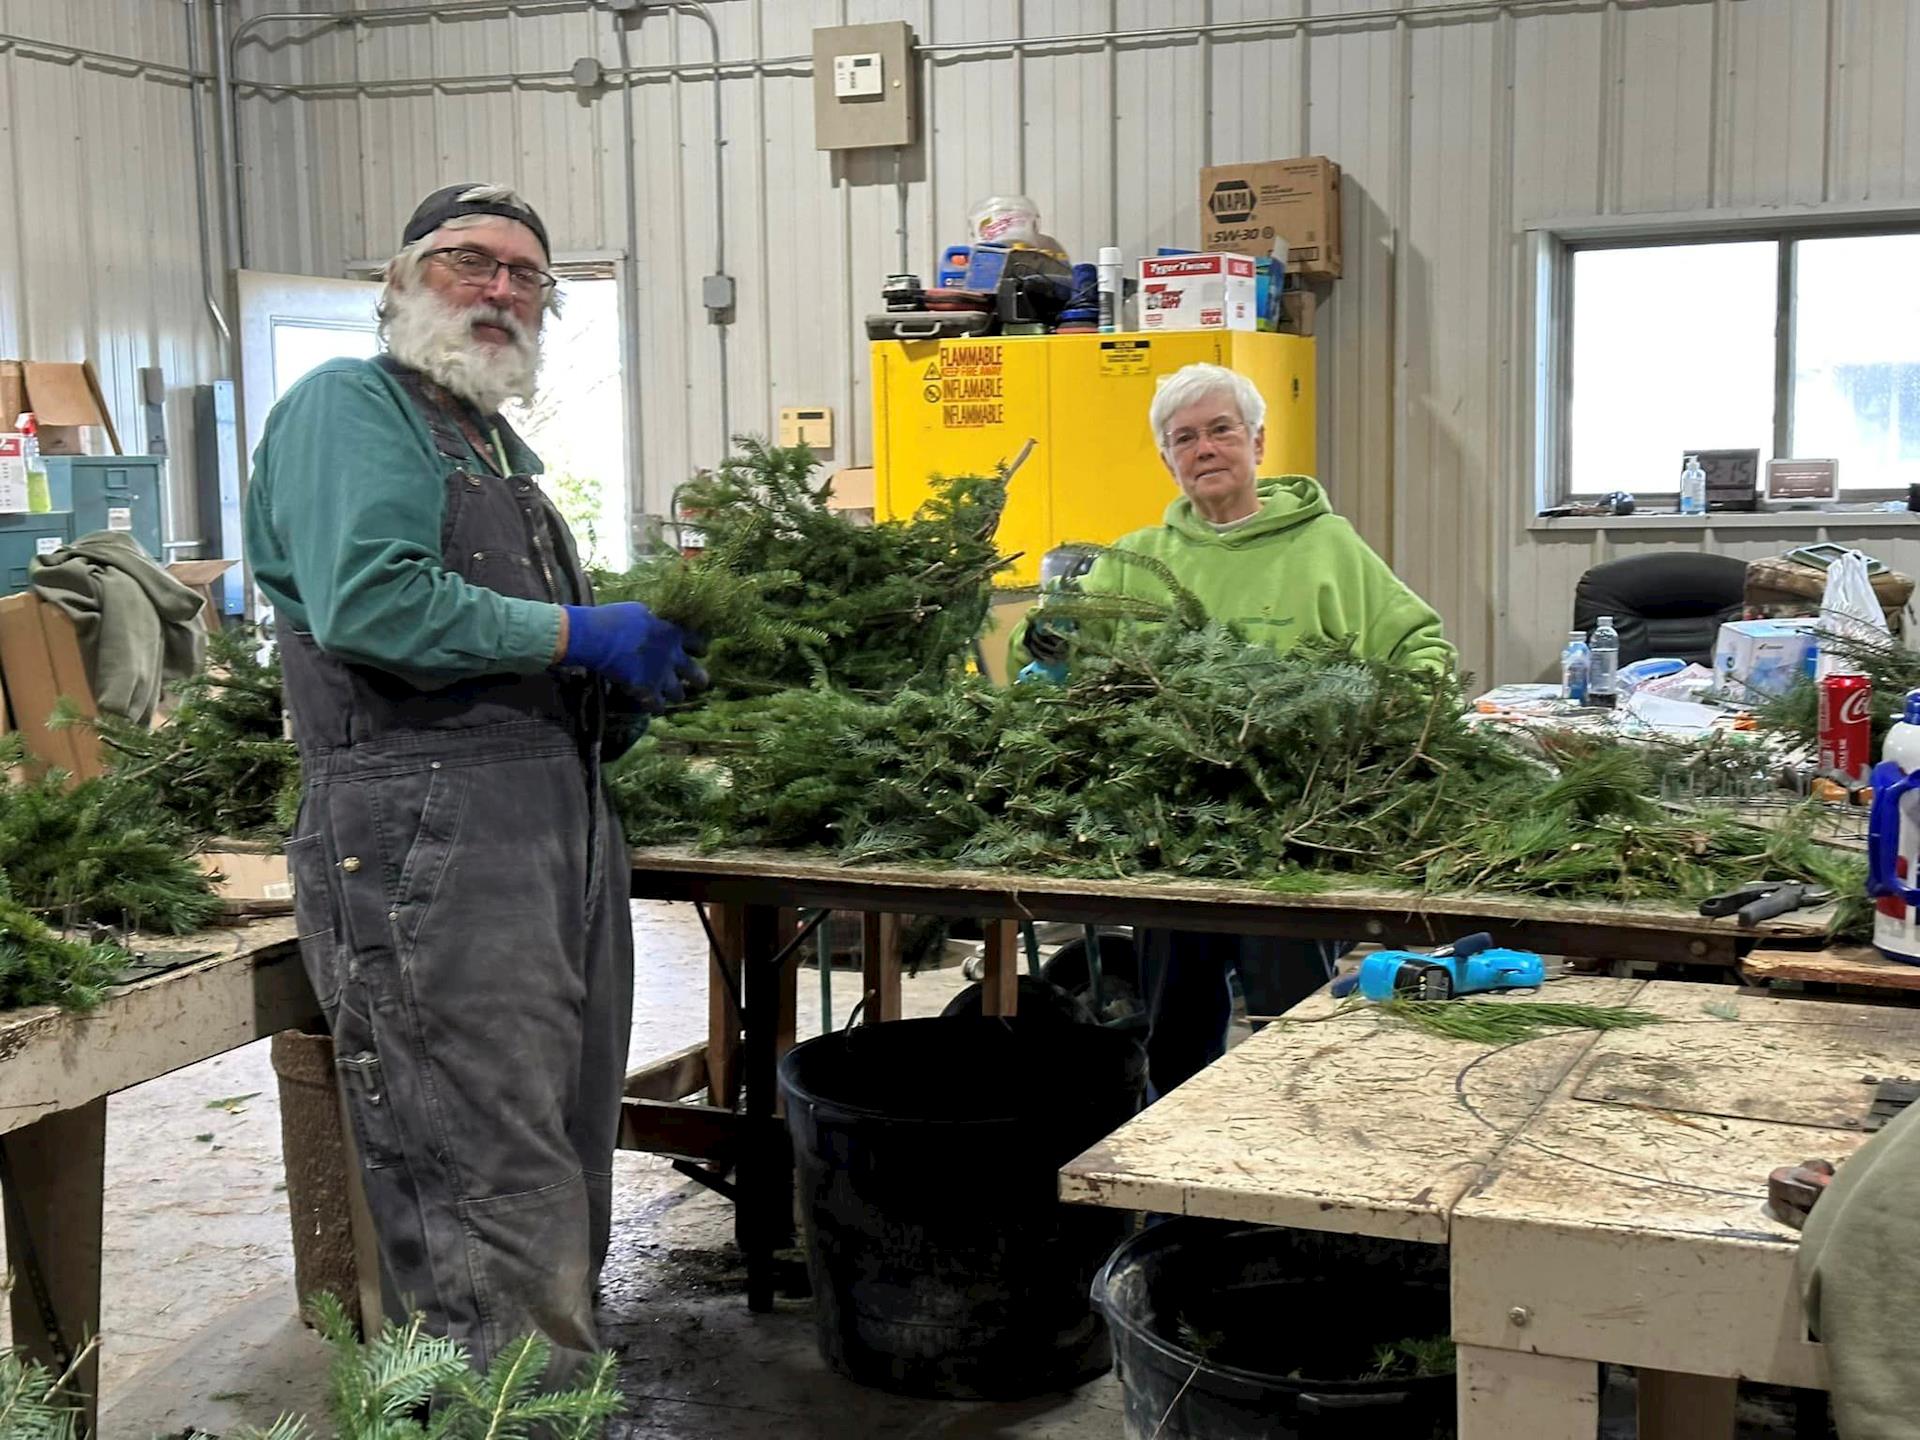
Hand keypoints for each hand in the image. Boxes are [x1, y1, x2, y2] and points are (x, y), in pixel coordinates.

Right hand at [561, 603, 708, 706]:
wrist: (599, 638)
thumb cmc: (616, 619)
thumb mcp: (641, 612)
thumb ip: (654, 622)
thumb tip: (654, 623)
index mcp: (673, 634)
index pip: (698, 643)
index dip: (700, 648)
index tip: (701, 652)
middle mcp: (672, 657)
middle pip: (696, 674)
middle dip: (700, 679)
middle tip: (700, 682)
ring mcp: (660, 675)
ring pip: (678, 694)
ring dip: (675, 694)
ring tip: (671, 695)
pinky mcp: (646, 690)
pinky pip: (657, 706)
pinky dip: (655, 706)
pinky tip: (652, 705)